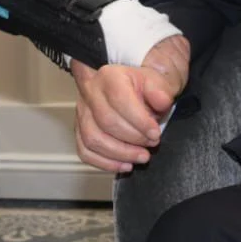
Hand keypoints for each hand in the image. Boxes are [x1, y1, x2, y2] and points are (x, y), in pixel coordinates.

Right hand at [72, 34, 189, 172]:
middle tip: (151, 144)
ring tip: (141, 157)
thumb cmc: (142, 86)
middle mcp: (90, 92)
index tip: (155, 133)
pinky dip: (104, 163)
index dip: (139, 121)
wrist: (130, 87)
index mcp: (109, 76)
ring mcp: (82, 112)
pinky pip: (84, 151)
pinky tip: (124, 165)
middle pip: (106, 121)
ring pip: (92, 138)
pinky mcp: (79, 129)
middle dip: (132, 139)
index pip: (120, 100)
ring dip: (120, 154)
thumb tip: (161, 102)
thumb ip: (160, 90)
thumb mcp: (156, 80)